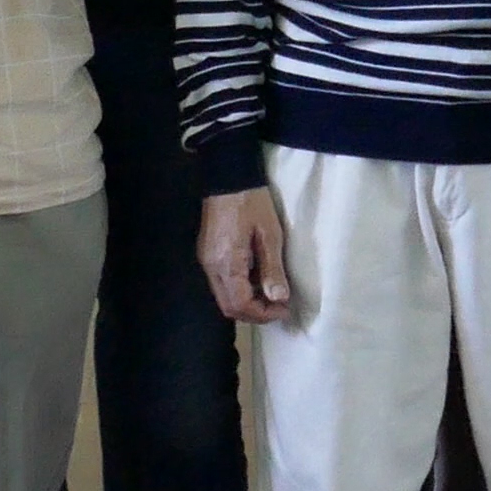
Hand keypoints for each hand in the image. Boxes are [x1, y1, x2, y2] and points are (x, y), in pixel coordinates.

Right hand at [200, 188, 292, 323]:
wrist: (228, 176)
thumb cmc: (252, 201)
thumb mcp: (270, 234)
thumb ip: (272, 268)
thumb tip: (279, 298)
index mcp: (226, 263)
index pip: (240, 305)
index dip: (263, 314)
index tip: (284, 309)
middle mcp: (210, 267)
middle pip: (228, 307)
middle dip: (255, 313)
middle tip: (278, 306)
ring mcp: (206, 261)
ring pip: (223, 297)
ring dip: (247, 303)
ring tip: (271, 293)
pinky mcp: (207, 254)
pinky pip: (221, 284)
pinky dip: (239, 290)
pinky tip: (256, 279)